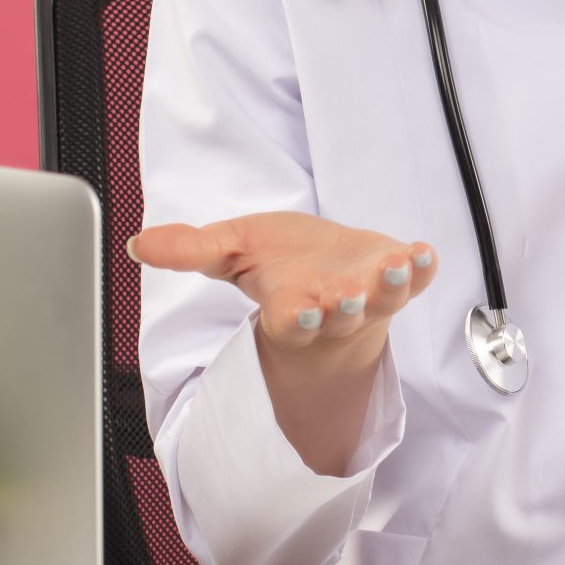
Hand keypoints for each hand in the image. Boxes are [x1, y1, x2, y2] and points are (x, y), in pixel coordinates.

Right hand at [127, 210, 440, 381]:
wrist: (329, 277)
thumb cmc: (282, 268)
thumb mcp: (231, 255)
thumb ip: (191, 250)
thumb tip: (139, 244)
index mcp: (290, 309)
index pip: (291, 321)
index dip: (297, 320)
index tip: (302, 313)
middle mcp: (334, 308)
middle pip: (341, 315)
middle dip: (346, 307)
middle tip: (349, 297)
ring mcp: (371, 296)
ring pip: (384, 299)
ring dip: (391, 285)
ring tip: (398, 265)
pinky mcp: (399, 278)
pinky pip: (417, 279)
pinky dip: (424, 267)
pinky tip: (425, 251)